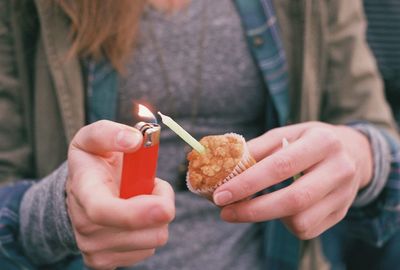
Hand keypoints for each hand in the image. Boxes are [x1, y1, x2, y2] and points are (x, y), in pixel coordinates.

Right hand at [66, 120, 174, 268]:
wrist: (80, 192)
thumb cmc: (92, 162)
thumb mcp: (94, 138)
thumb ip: (111, 133)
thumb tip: (135, 141)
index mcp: (84, 191)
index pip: (103, 210)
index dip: (137, 213)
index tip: (165, 207)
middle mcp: (86, 227)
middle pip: (143, 231)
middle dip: (160, 203)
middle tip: (149, 185)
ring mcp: (95, 249)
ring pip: (153, 239)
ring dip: (157, 216)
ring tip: (140, 198)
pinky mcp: (107, 262)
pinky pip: (149, 249)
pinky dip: (150, 230)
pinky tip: (135, 215)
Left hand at [213, 122, 372, 239]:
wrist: (352, 152)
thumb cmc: (308, 141)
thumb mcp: (286, 134)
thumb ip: (257, 149)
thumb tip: (224, 167)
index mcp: (322, 142)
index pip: (280, 167)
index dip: (247, 183)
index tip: (221, 194)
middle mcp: (339, 169)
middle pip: (293, 200)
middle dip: (252, 210)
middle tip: (225, 212)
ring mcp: (344, 195)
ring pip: (300, 221)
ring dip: (269, 216)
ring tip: (257, 204)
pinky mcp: (342, 213)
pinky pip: (306, 230)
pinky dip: (285, 223)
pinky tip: (280, 208)